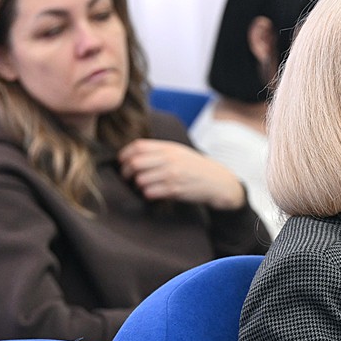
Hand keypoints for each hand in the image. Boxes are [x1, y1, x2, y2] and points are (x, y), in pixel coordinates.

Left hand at [118, 139, 245, 209]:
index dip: (125, 154)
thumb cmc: (195, 167)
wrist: (218, 182)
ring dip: (138, 185)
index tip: (123, 162)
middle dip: (127, 172)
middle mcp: (169, 160)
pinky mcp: (174, 190)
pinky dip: (147, 194)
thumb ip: (159, 151)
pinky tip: (154, 193)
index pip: (137, 146)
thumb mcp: (179, 152)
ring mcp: (171, 175)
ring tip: (144, 186)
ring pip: (140, 180)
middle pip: (135, 163)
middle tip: (128, 177)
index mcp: (168, 148)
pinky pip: (150, 192)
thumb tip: (132, 155)